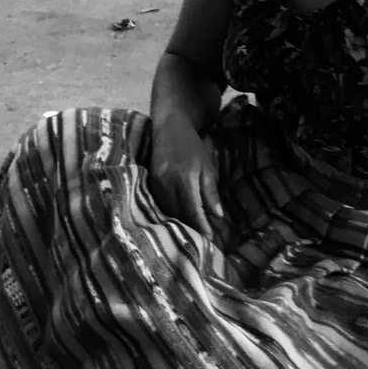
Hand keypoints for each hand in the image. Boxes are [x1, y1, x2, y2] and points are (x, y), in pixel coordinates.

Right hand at [148, 115, 227, 239]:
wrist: (169, 128)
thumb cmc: (192, 147)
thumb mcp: (207, 167)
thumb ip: (210, 192)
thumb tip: (218, 216)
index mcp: (186, 177)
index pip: (193, 209)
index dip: (201, 226)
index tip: (209, 240)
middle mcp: (169, 182)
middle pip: (179, 213)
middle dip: (191, 228)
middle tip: (202, 240)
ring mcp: (157, 182)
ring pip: (168, 210)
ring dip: (180, 222)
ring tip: (192, 233)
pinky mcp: (149, 183)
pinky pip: (160, 204)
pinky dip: (170, 213)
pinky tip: (178, 218)